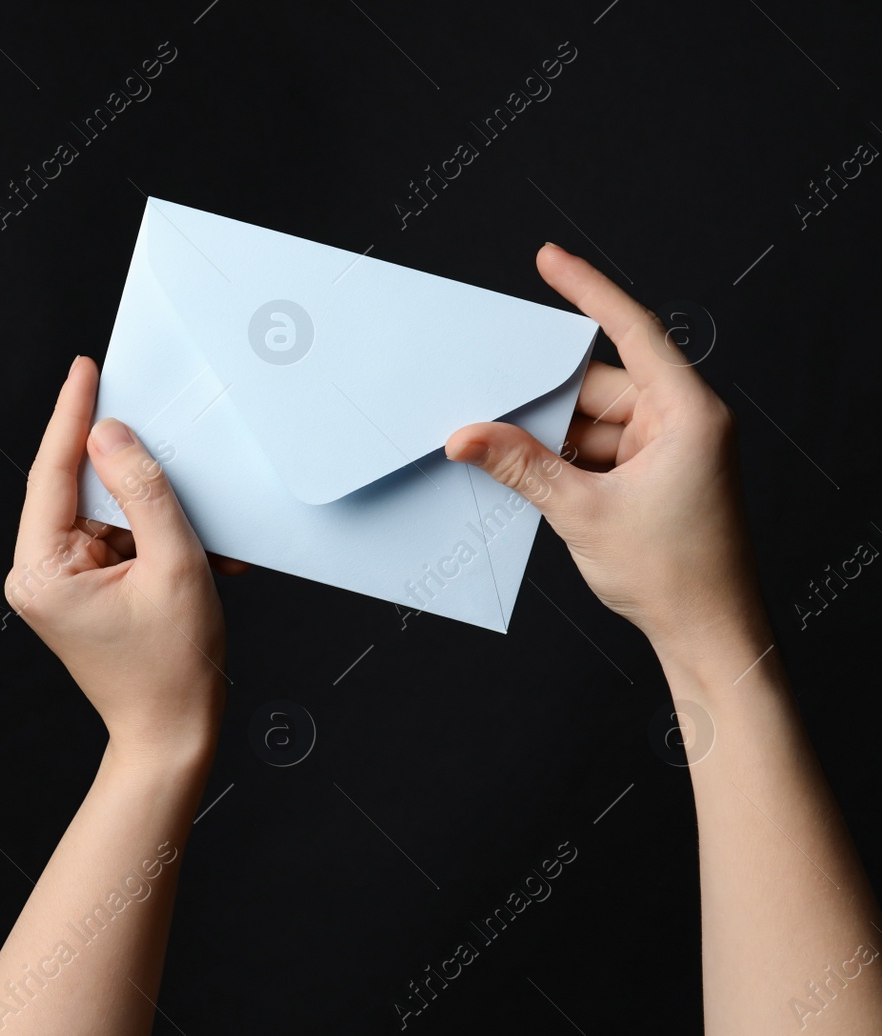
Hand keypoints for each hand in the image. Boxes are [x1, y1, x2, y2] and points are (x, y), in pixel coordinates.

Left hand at [5, 355, 226, 762]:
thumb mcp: (173, 565)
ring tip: (195, 536)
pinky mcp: (81, 590)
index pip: (53, 472)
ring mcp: (58, 584)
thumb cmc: (173, 667)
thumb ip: (144, 491)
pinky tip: (193, 554)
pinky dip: (155, 539)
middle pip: (79, 490)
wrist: (173, 735)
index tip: (86, 369)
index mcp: (40, 570)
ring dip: (153, 514)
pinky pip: (117, 540)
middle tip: (160, 428)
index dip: (73, 415)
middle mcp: (37, 574)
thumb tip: (112, 435)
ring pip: (105, 514)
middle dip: (127, 468)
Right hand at [445, 243, 767, 657]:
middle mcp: (683, 423)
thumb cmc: (673, 574)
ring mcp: (670, 452)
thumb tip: (467, 436)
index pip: (633, 330)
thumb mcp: (582, 512)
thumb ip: (521, 466)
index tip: (550, 260)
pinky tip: (524, 474)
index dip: (587, 290)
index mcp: (686, 413)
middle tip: (488, 395)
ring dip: (548, 439)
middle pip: (599, 386)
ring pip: (592, 423)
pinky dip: (561, 461)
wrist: (707, 635)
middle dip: (544, 398)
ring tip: (499, 449)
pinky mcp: (655, 479)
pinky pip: (597, 452)